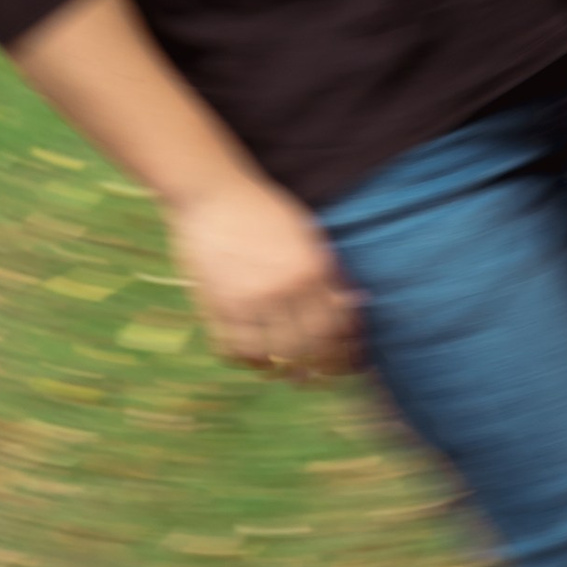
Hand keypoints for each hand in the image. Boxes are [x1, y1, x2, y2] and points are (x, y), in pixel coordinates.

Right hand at [166, 178, 362, 379]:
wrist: (213, 191)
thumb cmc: (265, 209)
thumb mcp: (307, 233)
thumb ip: (329, 270)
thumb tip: (352, 304)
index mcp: (311, 269)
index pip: (336, 328)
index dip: (345, 352)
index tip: (349, 362)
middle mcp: (282, 288)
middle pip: (307, 349)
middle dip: (319, 369)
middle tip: (322, 375)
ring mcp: (247, 298)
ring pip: (271, 356)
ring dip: (282, 369)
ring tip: (289, 372)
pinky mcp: (216, 304)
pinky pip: (233, 349)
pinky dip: (247, 361)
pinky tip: (256, 360)